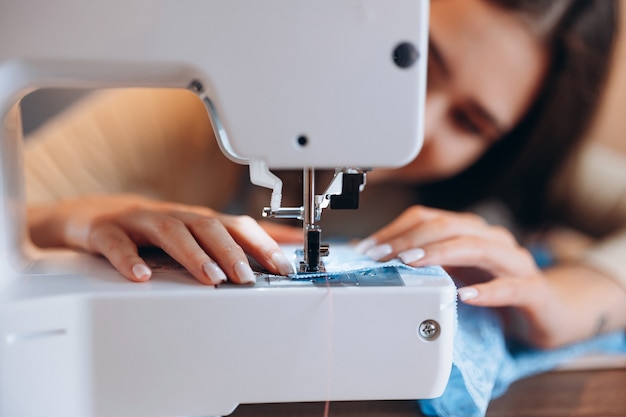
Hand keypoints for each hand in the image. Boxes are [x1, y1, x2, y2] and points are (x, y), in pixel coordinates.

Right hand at [28, 194, 302, 284]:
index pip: (237, 226)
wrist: (96, 215)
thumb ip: (240, 241)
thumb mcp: (199, 232)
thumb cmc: (155, 230)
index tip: (284, 268)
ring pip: (169, 231)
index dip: (262, 244)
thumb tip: (289, 244)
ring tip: (211, 278)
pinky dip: (129, 259)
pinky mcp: (107, 232)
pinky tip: (141, 276)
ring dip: (192, 254)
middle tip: (247, 279)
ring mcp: (140, 222)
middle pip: (207, 227)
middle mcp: (174, 216)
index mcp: (198, 220)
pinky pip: (117, 244)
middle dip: (231, 252)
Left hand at [354, 205, 563, 346]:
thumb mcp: (450, 274)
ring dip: (440, 254)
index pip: (427, 218)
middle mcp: (490, 239)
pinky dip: (487, 290)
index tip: (368, 249)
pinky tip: (465, 296)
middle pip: (447, 225)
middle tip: (381, 256)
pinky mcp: (533, 290)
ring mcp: (514, 262)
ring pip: (477, 246)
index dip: (395, 230)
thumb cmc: (494, 287)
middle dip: (410, 239)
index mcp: (468, 231)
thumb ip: (416, 264)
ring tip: (413, 264)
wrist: (548, 310)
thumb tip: (366, 256)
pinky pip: (511, 287)